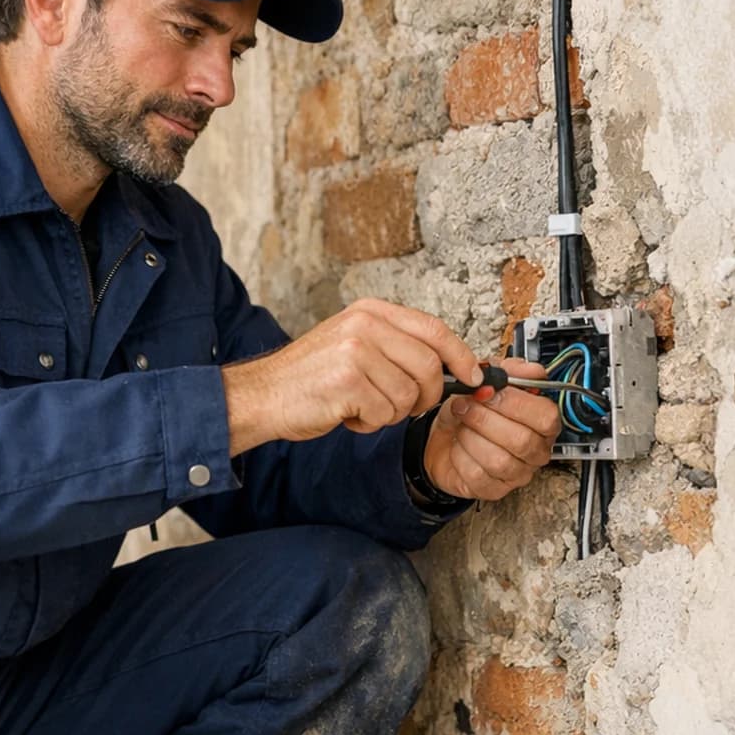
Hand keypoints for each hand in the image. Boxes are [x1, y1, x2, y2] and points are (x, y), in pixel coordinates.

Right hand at [223, 299, 481, 456]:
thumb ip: (397, 347)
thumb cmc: (309, 377)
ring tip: (361, 406)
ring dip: (390, 412)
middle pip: (429, 366)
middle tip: (404, 406)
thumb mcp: (354, 345)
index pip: (433, 329)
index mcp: (369, 311)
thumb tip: (454, 367)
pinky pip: (385, 413)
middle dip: (426, 396)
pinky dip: (370, 423)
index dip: (460, 356)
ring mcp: (355, 351)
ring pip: (409, 395)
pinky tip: (346, 414)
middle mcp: (364, 325)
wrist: (262, 395)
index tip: (473, 376)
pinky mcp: (347, 381)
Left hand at [421, 358, 561, 501]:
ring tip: (461, 424)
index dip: (515, 403)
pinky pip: (478, 475)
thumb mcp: (484, 383)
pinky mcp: (493, 489)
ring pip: (499, 460)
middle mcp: (535, 451)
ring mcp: (516, 473)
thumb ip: (508, 372)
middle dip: (486, 419)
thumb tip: (530, 370)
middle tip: (466, 405)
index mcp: (542, 423)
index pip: (546, 416)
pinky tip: (458, 445)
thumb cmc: (469, 412)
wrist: (441, 437)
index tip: (488, 391)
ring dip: (471, 436)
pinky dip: (460, 456)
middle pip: (522, 440)